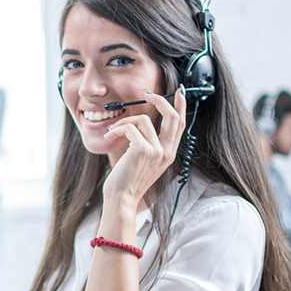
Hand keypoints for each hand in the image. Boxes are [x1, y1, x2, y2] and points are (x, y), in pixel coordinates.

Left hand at [101, 86, 187, 210]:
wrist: (121, 198)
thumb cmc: (127, 180)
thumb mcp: (143, 161)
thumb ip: (148, 144)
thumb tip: (142, 123)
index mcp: (168, 154)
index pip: (180, 125)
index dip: (181, 106)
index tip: (180, 92)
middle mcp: (166, 152)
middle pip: (172, 116)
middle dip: (161, 100)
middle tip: (147, 94)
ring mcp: (156, 151)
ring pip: (143, 120)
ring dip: (124, 122)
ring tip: (112, 131)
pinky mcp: (143, 150)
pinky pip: (130, 128)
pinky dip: (117, 129)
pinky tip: (109, 136)